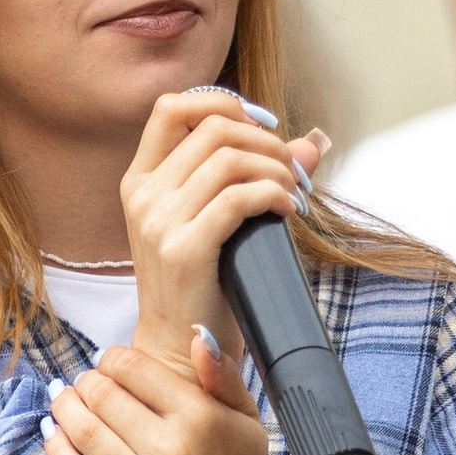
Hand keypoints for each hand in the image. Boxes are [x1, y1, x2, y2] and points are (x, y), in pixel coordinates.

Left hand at [44, 329, 290, 454]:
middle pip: (101, 395)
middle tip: (84, 384)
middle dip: (86, 382)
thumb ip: (223, 376)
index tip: (108, 363)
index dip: (111, 359)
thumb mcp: (246, 421)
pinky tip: (55, 434)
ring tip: (64, 401)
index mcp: (199, 418)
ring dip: (64, 407)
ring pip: (82, 430)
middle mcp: (170, 451)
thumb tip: (199, 335)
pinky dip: (57, 448)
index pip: (132, 367)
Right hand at [118, 88, 325, 383]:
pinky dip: (273, 194)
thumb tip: (315, 141)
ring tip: (292, 191)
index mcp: (141, 181)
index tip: (260, 130)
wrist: (179, 350)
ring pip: (229, 159)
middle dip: (265, 140)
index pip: (172, 108)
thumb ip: (255, 174)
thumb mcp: (214, 221)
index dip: (223, 104)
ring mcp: (158, 223)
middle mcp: (143, 196)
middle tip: (292, 168)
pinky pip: (239, 199)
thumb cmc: (202, 285)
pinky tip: (287, 210)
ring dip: (275, 168)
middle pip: (213, 129)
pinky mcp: (183, 250)